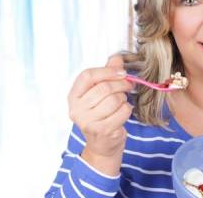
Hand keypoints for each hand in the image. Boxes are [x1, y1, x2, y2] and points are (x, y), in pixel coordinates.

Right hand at [68, 55, 133, 175]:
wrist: (102, 145)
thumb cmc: (101, 116)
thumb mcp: (100, 94)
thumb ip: (107, 74)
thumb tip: (117, 57)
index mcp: (73, 96)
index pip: (87, 76)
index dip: (107, 71)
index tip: (121, 72)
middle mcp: (76, 109)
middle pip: (104, 87)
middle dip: (121, 84)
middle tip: (129, 85)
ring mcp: (87, 122)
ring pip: (115, 100)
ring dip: (124, 99)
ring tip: (122, 102)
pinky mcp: (102, 131)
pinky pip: (122, 111)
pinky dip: (127, 109)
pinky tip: (123, 112)